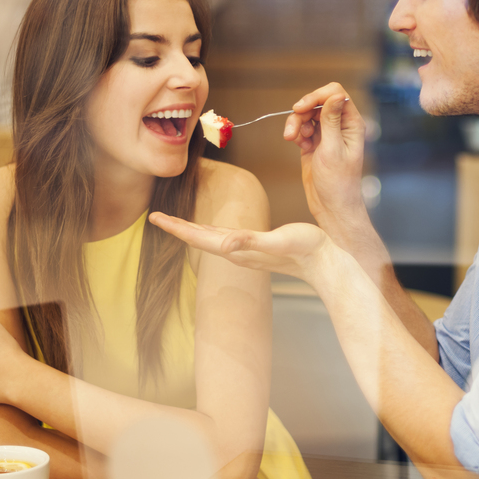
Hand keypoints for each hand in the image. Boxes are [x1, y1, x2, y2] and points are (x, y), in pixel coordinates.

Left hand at [149, 213, 334, 282]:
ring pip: (209, 239)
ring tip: (174, 221)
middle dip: (176, 227)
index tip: (154, 218)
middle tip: (154, 216)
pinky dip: (210, 230)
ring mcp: (245, 251)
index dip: (175, 227)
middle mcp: (236, 252)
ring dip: (190, 230)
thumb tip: (225, 244)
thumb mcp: (277, 241)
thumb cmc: (304, 249)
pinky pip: (224, 237)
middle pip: (198, 238)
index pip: (198, 238)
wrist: (325, 263)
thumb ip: (251, 241)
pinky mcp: (255, 246)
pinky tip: (209, 227)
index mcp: (236, 249)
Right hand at [282, 84, 367, 237]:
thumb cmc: (338, 182)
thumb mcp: (332, 149)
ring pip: (307, 114)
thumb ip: (331, 120)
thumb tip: (337, 95)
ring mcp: (327, 134)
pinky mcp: (315, 142)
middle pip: (318, 102)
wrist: (331, 206)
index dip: (316, 96)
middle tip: (292, 130)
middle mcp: (341, 126)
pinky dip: (297, 133)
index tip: (300, 108)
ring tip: (292, 140)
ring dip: (296, 124)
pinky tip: (300, 147)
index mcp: (352, 124)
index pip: (335, 94)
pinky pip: (302, 128)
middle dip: (302, 112)